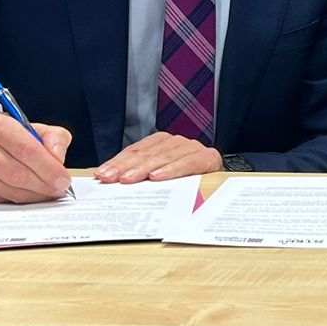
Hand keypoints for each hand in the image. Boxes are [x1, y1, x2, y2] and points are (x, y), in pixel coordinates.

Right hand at [0, 111, 73, 202]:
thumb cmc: (9, 137)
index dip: (48, 167)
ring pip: (10, 190)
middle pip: (17, 173)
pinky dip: (22, 200)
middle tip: (60, 188)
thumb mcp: (34, 128)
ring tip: (49, 192)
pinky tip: (32, 194)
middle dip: (44, 185)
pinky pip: (3, 199)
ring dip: (35, 195)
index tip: (64, 178)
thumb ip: (54, 137)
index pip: (26, 149)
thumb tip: (58, 158)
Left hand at [94, 132, 221, 183]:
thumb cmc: (186, 182)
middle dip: (125, 166)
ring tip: (129, 179)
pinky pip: (187, 163)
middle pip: (147, 153)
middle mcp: (176, 142)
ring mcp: (192, 147)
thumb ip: (138, 173)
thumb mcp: (159, 176)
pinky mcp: (208, 157)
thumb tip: (105, 177)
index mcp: (162, 142)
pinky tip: (158, 177)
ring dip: (144, 168)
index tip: (101, 173)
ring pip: (164, 156)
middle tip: (110, 178)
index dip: (117, 161)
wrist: (225, 184)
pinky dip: (172, 170)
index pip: (135, 150)